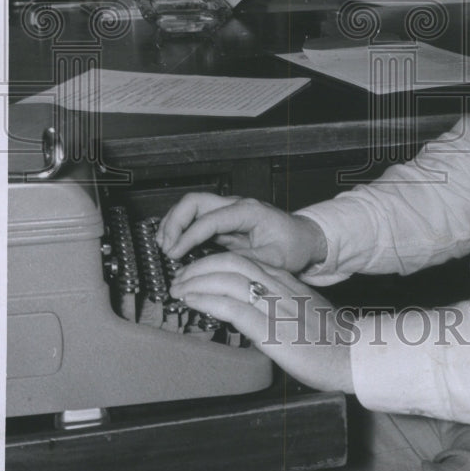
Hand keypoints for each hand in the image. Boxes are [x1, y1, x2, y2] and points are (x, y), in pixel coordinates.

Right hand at [156, 192, 326, 274]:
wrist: (305, 238)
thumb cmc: (294, 246)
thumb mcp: (274, 260)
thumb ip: (244, 262)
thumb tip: (214, 269)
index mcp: (249, 211)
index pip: (209, 219)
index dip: (188, 236)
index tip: (174, 254)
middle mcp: (236, 206)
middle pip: (194, 201)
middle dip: (174, 221)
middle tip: (165, 247)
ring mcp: (229, 211)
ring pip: (192, 206)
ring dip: (174, 222)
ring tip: (164, 245)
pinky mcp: (225, 221)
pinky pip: (197, 218)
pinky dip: (182, 228)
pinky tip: (174, 245)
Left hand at [168, 252, 353, 393]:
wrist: (353, 355)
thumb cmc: (332, 339)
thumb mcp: (304, 310)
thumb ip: (281, 303)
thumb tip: (254, 308)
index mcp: (287, 281)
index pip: (246, 260)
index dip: (215, 262)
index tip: (198, 271)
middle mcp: (280, 287)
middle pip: (233, 262)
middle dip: (201, 265)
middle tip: (181, 277)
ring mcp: (275, 305)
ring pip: (229, 278)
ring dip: (198, 280)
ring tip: (180, 288)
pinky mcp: (270, 329)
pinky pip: (233, 306)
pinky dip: (207, 299)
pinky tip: (193, 301)